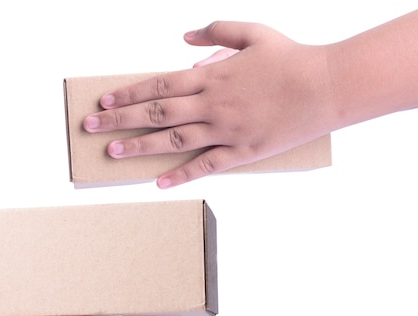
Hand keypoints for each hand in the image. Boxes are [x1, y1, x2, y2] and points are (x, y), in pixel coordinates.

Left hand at [83, 21, 332, 187]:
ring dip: (140, 146)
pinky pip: (206, 165)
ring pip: (173, 140)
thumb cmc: (292, 59)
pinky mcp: (242, 152)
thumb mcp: (253, 33)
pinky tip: (160, 181)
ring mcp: (226, 130)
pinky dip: (182, 174)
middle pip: (156, 113)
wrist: (327, 86)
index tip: (104, 99)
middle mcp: (212, 104)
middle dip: (119, 118)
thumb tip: (185, 35)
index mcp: (212, 76)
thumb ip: (216, 32)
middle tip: (90, 126)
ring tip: (113, 152)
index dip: (128, 93)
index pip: (158, 85)